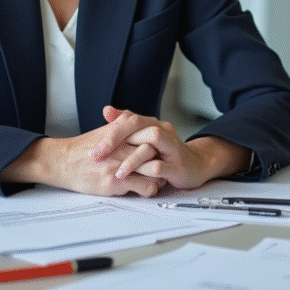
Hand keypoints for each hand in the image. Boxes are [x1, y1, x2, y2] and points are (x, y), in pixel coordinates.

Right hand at [0, 117, 167, 197]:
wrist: (61, 161)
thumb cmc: (81, 149)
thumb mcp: (103, 132)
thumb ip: (120, 126)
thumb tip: (133, 123)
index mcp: (120, 132)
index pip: (148, 134)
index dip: (157, 143)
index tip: (161, 149)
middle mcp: (122, 146)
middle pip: (154, 150)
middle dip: (161, 159)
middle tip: (164, 164)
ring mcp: (119, 164)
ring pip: (153, 170)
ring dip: (158, 176)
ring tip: (158, 178)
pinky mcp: (115, 182)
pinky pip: (143, 186)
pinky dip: (149, 189)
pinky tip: (146, 188)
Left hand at [93, 106, 250, 189]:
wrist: (196, 165)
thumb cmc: (166, 153)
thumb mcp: (145, 137)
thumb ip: (126, 124)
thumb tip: (107, 110)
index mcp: (153, 124)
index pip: (129, 118)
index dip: (110, 130)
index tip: (93, 147)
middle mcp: (163, 131)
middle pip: (138, 124)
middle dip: (115, 138)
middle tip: (97, 154)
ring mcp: (172, 147)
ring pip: (152, 140)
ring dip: (131, 157)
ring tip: (116, 172)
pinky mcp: (178, 166)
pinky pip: (161, 166)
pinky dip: (147, 171)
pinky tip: (135, 180)